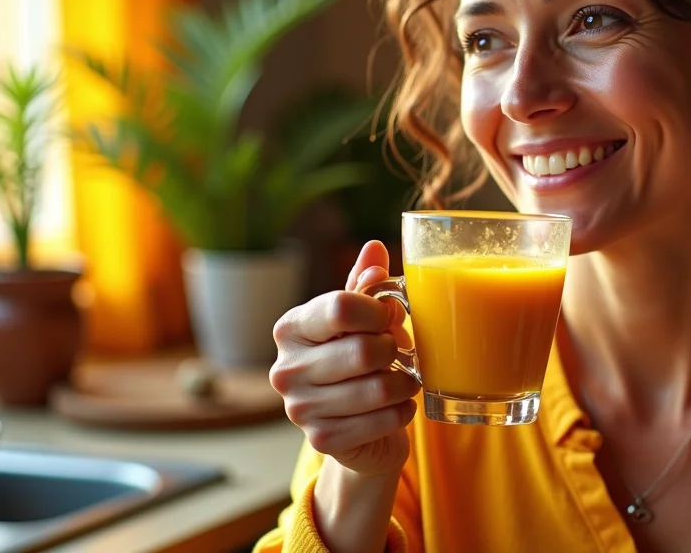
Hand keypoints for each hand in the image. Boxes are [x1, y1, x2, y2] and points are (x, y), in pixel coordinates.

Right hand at [270, 241, 419, 476]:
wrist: (357, 428)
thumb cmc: (359, 361)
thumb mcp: (359, 320)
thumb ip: (365, 286)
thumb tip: (375, 249)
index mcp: (291, 328)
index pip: (341, 307)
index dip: (379, 310)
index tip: (390, 316)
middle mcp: (285, 369)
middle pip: (364, 350)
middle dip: (395, 350)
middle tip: (399, 353)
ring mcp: (299, 409)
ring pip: (378, 388)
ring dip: (405, 383)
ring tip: (404, 379)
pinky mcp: (321, 441)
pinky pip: (384, 420)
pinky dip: (402, 412)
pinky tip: (397, 406)